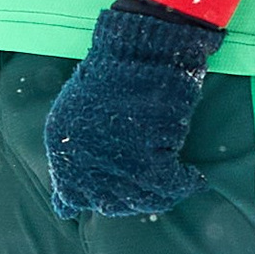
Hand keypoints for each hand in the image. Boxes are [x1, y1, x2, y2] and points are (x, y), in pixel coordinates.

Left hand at [44, 0, 221, 221]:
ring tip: (176, 183)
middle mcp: (82, 161)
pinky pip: (170, 185)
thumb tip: (66, 205)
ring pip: (139, 199)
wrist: (143, 48)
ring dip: (160, 196)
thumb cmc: (114, 74)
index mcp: (60, 147)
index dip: (96, 197)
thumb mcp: (77, 115)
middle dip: (130, 199)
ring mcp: (114, 162)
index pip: (70, 199)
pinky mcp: (149, 157)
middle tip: (151, 188)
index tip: (117, 192)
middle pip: (107, 203)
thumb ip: (75, 155)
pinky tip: (194, 176)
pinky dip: (186, 183)